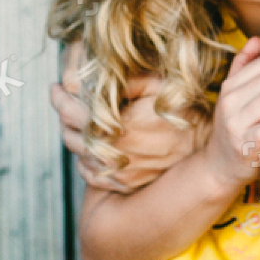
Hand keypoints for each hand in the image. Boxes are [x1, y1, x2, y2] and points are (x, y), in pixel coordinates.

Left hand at [50, 41, 201, 189]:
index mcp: (112, 126)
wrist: (204, 152)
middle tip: (63, 100)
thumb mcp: (157, 85)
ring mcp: (113, 172)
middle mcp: (108, 153)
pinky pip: (89, 173)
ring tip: (77, 121)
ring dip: (73, 136)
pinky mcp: (120, 185)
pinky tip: (92, 146)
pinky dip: (85, 159)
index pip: (69, 111)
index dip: (58, 96)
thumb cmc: (183, 114)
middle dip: (62, 114)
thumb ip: (125, 79)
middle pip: (68, 133)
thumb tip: (97, 74)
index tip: (55, 87)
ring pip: (77, 154)